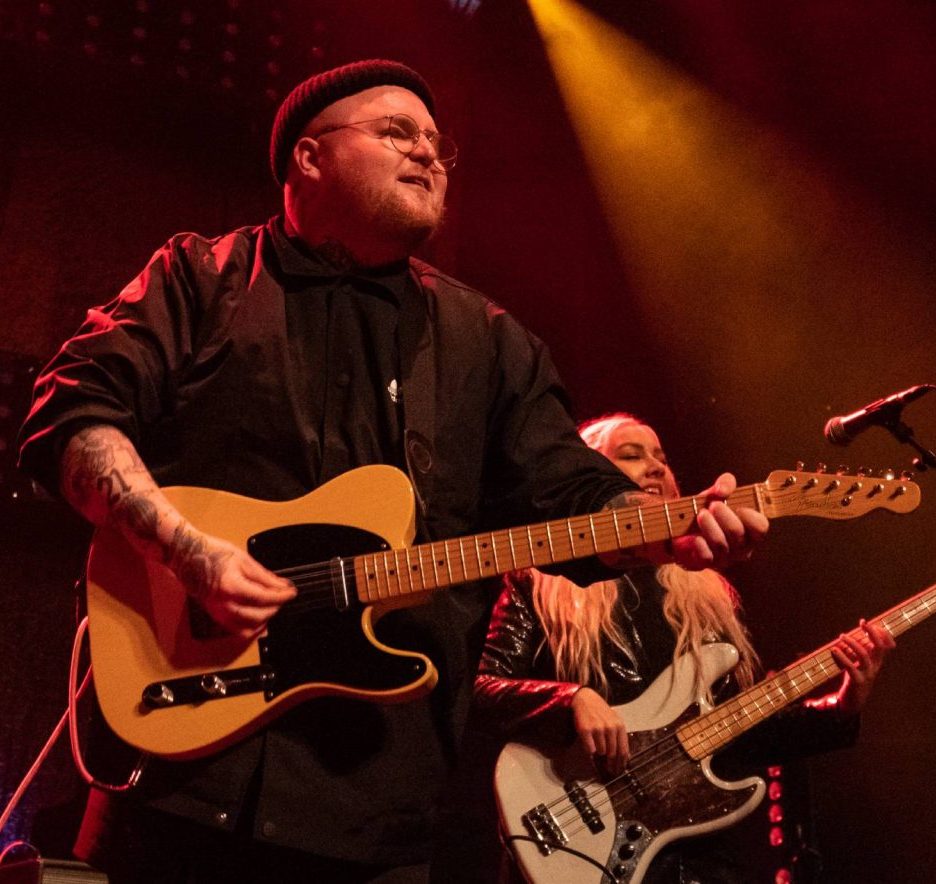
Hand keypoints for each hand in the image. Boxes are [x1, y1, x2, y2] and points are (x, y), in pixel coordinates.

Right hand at [165, 527, 296, 637]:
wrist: (187, 555)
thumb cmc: (212, 552)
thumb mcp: (243, 559)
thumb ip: (265, 576)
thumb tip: (282, 585)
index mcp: (232, 587)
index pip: (264, 598)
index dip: (282, 597)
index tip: (291, 593)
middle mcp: (223, 604)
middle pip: (258, 616)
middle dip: (275, 608)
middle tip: (282, 598)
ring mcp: (217, 612)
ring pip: (247, 629)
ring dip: (264, 620)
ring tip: (272, 606)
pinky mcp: (214, 615)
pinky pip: (235, 630)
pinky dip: (250, 627)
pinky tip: (258, 616)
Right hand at [571, 687, 628, 775]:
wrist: (586, 699)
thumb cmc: (600, 711)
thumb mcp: (614, 721)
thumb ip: (620, 737)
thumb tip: (625, 757)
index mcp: (619, 726)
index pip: (623, 751)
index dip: (621, 764)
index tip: (619, 770)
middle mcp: (610, 727)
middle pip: (613, 754)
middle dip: (611, 764)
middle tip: (609, 770)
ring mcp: (598, 729)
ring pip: (602, 752)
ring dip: (600, 754)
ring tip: (598, 749)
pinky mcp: (586, 730)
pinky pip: (590, 749)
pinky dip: (591, 750)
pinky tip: (590, 745)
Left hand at [671, 473, 768, 570]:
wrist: (679, 526)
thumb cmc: (706, 509)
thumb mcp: (716, 493)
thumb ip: (725, 484)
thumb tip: (723, 488)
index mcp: (750, 530)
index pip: (760, 527)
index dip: (751, 517)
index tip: (739, 506)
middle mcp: (741, 547)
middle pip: (738, 533)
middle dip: (725, 516)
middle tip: (713, 505)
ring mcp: (724, 558)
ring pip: (721, 544)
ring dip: (710, 526)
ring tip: (701, 514)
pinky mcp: (706, 564)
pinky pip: (707, 557)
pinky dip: (700, 545)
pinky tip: (694, 537)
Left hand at [833, 619, 894, 715]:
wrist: (854, 699)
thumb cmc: (855, 676)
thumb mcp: (860, 662)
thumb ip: (858, 649)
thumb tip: (851, 633)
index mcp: (877, 661)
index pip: (885, 644)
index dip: (879, 632)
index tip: (865, 622)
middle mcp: (875, 666)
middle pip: (879, 647)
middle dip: (872, 633)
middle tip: (863, 623)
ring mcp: (867, 674)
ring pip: (864, 655)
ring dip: (852, 643)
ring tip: (841, 636)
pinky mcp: (857, 681)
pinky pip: (851, 667)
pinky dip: (842, 656)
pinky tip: (834, 649)